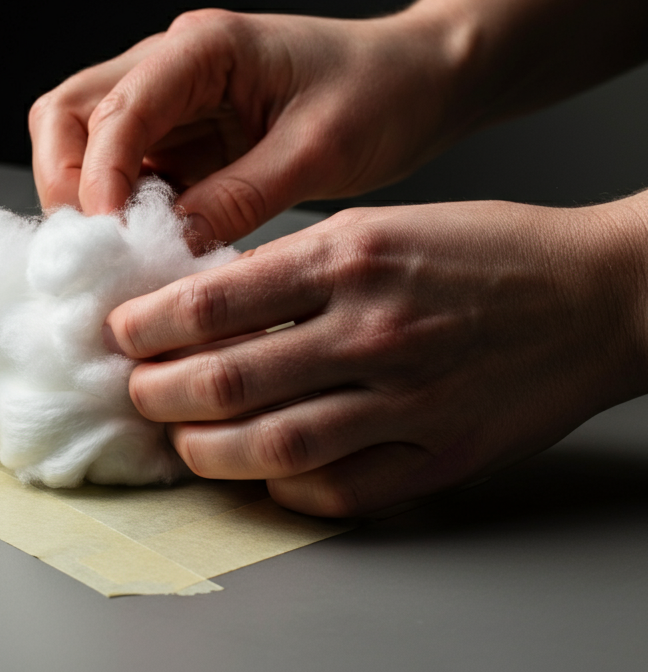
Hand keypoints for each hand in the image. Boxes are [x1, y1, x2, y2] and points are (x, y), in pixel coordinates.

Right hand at [29, 0, 647, 244]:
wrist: (420, 80)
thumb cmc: (384, 94)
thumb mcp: (320, 151)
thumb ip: (240, 196)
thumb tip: (167, 246)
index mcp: (205, 46)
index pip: (117, 107)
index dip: (100, 177)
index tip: (107, 241)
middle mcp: (172, 64)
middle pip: (70, 112)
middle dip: (66, 181)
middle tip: (91, 249)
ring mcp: (172, 99)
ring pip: (85, 141)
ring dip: (86, 198)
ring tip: (115, 256)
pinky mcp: (184, 135)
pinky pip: (127, 171)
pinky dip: (120, 211)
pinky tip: (145, 250)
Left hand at [104, 194, 647, 516]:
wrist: (593, 294)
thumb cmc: (483, 249)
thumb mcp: (380, 225)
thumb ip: (296, 266)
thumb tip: (210, 305)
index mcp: (351, 255)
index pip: (216, 299)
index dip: (151, 322)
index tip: (122, 332)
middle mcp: (372, 328)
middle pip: (230, 379)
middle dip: (160, 392)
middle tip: (135, 393)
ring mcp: (408, 398)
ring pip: (274, 446)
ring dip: (208, 450)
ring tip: (180, 439)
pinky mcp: (441, 453)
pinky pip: (342, 489)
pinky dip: (287, 489)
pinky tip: (263, 475)